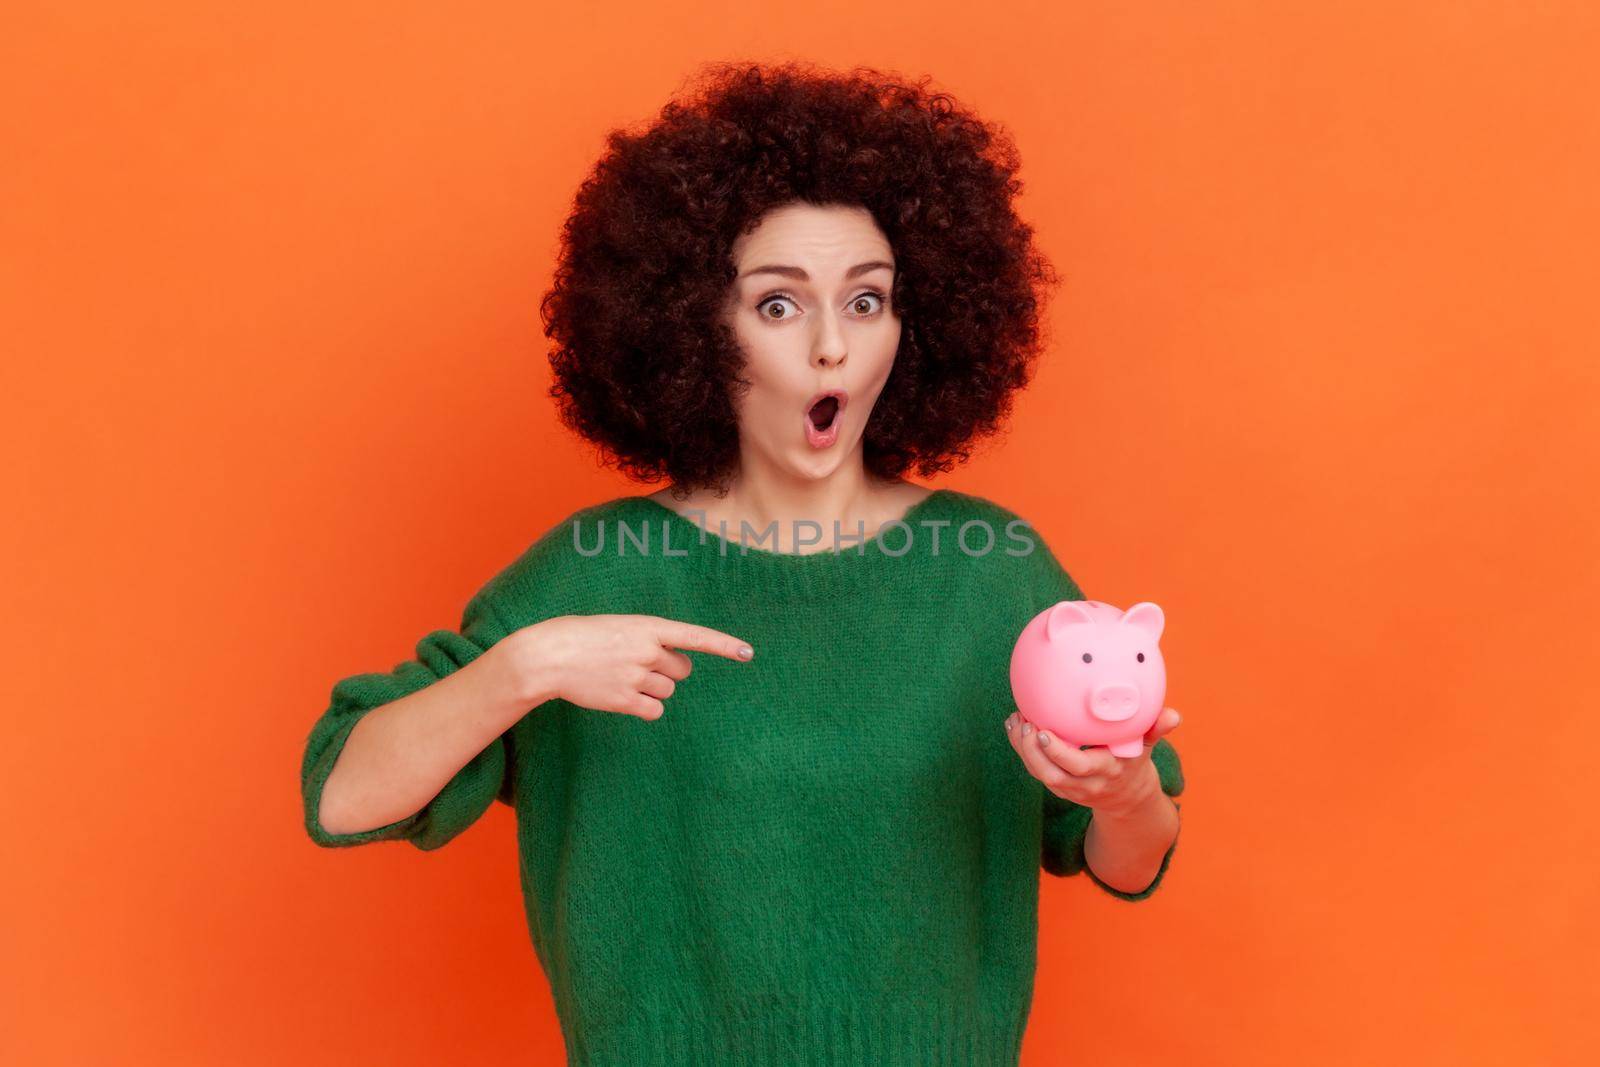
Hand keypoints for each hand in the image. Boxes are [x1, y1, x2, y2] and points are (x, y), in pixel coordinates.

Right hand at [495, 614, 753, 719]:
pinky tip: (623, 697)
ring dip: (652, 689)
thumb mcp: (619, 627)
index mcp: (647, 626)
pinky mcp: (625, 700)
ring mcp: (636, 676)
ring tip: (621, 678)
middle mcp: (647, 651)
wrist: (548, 656)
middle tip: (640, 665)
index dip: (724, 646)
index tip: (748, 653)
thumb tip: (673, 666)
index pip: (695, 636)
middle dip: (668, 670)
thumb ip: (648, 640)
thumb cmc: (582, 637)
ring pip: (667, 692)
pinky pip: (654, 711)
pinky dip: (645, 708)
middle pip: (682, 670)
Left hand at [1005, 706, 1180, 816]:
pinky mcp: (1059, 787)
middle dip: (1032, 751)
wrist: (1128, 798)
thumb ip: (1156, 729)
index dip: (1058, 752)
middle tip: (1024, 722)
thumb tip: (1173, 716)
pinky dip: (1023, 750)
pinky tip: (1015, 726)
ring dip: (1022, 749)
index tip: (1043, 731)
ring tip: (1016, 721)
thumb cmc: (1134, 761)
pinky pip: (1036, 770)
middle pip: (1051, 774)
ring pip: (1039, 774)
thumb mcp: (1147, 746)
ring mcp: (1070, 789)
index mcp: (1108, 771)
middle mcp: (1086, 784)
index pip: (1080, 767)